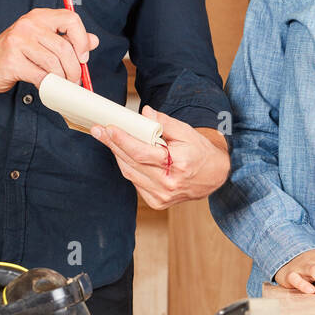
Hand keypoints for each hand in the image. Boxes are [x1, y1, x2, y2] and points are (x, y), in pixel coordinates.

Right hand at [0, 8, 98, 92]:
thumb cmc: (15, 52)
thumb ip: (68, 40)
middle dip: (75, 68)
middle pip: (65, 47)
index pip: (71, 19)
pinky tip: (46, 86)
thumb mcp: (42, 40)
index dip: (82, 39)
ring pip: (54, 63)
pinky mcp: (12, 60)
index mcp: (39, 16)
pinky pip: (40, 75)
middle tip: (75, 80)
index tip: (83, 57)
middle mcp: (29, 24)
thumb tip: (94, 41)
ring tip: (62, 85)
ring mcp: (18, 41)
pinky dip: (48, 85)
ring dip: (63, 79)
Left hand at [92, 107, 229, 209]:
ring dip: (117, 155)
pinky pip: (135, 182)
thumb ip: (165, 123)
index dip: (122, 140)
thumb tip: (145, 113)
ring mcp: (162, 196)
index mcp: (177, 165)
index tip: (110, 128)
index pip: (142, 152)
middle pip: (131, 163)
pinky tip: (123, 154)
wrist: (214, 177)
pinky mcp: (157, 202)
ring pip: (129, 173)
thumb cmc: (200, 153)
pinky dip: (128, 167)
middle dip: (113, 144)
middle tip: (99, 130)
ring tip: (107, 139)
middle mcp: (168, 184)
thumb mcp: (187, 133)